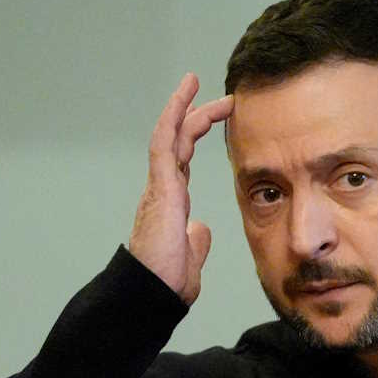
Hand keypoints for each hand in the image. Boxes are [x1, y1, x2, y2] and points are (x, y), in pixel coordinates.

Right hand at [129, 73, 233, 304]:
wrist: (153, 294)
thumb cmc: (166, 283)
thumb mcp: (191, 259)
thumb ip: (196, 242)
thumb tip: (201, 230)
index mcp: (171, 204)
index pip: (183, 160)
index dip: (197, 136)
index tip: (218, 119)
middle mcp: (162, 190)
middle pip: (178, 142)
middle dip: (198, 116)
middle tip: (224, 99)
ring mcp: (159, 186)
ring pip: (168, 135)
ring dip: (185, 108)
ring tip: (197, 82)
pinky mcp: (159, 187)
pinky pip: (163, 143)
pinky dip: (173, 116)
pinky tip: (185, 96)